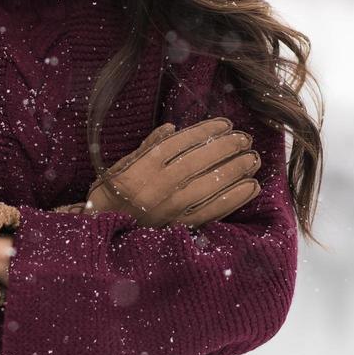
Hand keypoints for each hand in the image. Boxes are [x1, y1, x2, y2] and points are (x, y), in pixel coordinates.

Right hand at [82, 118, 261, 226]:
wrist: (100, 230)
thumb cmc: (110, 194)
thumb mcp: (121, 166)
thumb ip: (147, 147)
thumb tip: (173, 128)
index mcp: (141, 167)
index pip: (179, 144)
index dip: (205, 132)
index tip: (225, 124)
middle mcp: (156, 187)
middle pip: (198, 162)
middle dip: (226, 148)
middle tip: (245, 139)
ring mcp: (169, 209)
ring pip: (209, 186)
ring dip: (235, 171)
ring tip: (252, 160)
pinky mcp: (179, 227)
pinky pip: (213, 211)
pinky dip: (234, 199)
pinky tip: (250, 187)